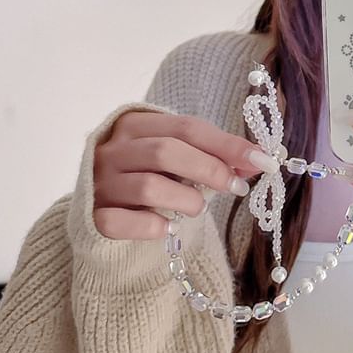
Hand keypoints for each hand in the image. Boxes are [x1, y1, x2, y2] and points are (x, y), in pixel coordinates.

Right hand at [92, 111, 279, 239]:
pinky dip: (152, 226)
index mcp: (135, 125)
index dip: (228, 144)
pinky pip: (122, 221)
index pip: (187, 127)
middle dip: (210, 169)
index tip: (261, 160)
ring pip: (148, 187)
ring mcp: (99, 184)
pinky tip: (167, 228)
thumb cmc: (149, 176)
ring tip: (197, 208)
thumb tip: (258, 160)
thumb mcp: (179, 158)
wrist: (97, 209)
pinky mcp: (91, 216)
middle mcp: (112, 150)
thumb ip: (213, 156)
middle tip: (236, 186)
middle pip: (166, 151)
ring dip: (186, 199)